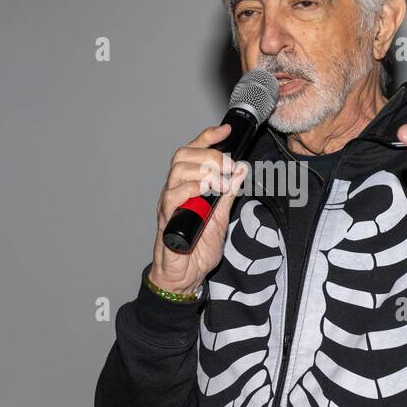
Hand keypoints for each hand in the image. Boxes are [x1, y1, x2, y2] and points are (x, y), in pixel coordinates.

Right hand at [149, 123, 247, 294]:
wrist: (186, 276)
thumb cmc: (198, 248)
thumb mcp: (220, 217)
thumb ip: (228, 194)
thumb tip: (240, 171)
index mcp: (188, 186)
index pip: (193, 152)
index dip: (207, 137)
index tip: (225, 130)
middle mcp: (175, 190)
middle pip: (183, 155)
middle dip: (209, 154)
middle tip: (228, 166)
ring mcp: (168, 203)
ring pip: (177, 170)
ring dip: (204, 171)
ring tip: (220, 183)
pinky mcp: (166, 218)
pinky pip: (173, 195)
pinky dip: (192, 189)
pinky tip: (205, 194)